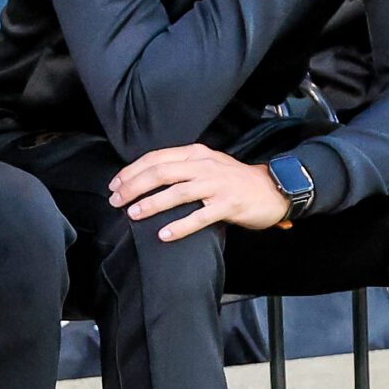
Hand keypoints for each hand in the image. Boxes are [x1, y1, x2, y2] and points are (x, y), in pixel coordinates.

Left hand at [108, 144, 291, 240]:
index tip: (115, 185)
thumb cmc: (235, 180)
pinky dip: (180, 226)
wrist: (273, 188)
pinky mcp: (229, 204)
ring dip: (152, 203)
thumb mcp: (208, 165)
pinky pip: (200, 216)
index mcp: (196, 154)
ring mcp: (217, 185)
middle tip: (116, 201)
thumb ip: (182, 168)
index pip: (156, 158)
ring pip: (178, 192)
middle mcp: (204, 166)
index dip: (132, 171)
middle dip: (134, 186)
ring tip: (133, 214)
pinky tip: (164, 234)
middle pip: (161, 172)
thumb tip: (147, 180)